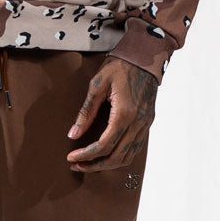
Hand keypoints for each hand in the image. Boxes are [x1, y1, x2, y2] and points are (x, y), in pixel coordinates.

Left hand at [65, 57, 156, 172]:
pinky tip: (107, 153)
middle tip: (77, 164)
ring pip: (127, 157)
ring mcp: (145, 125)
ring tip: (89, 162)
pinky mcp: (147, 123)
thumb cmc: (121, 65)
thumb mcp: (97, 84)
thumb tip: (73, 134)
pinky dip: (120, 156)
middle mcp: (138, 123)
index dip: (86, 155)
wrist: (145, 55)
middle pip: (116, 158)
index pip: (103, 146)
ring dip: (108, 164)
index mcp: (124, 114)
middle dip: (94, 165)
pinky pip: (135, 148)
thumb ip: (86, 111)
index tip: (72, 158)